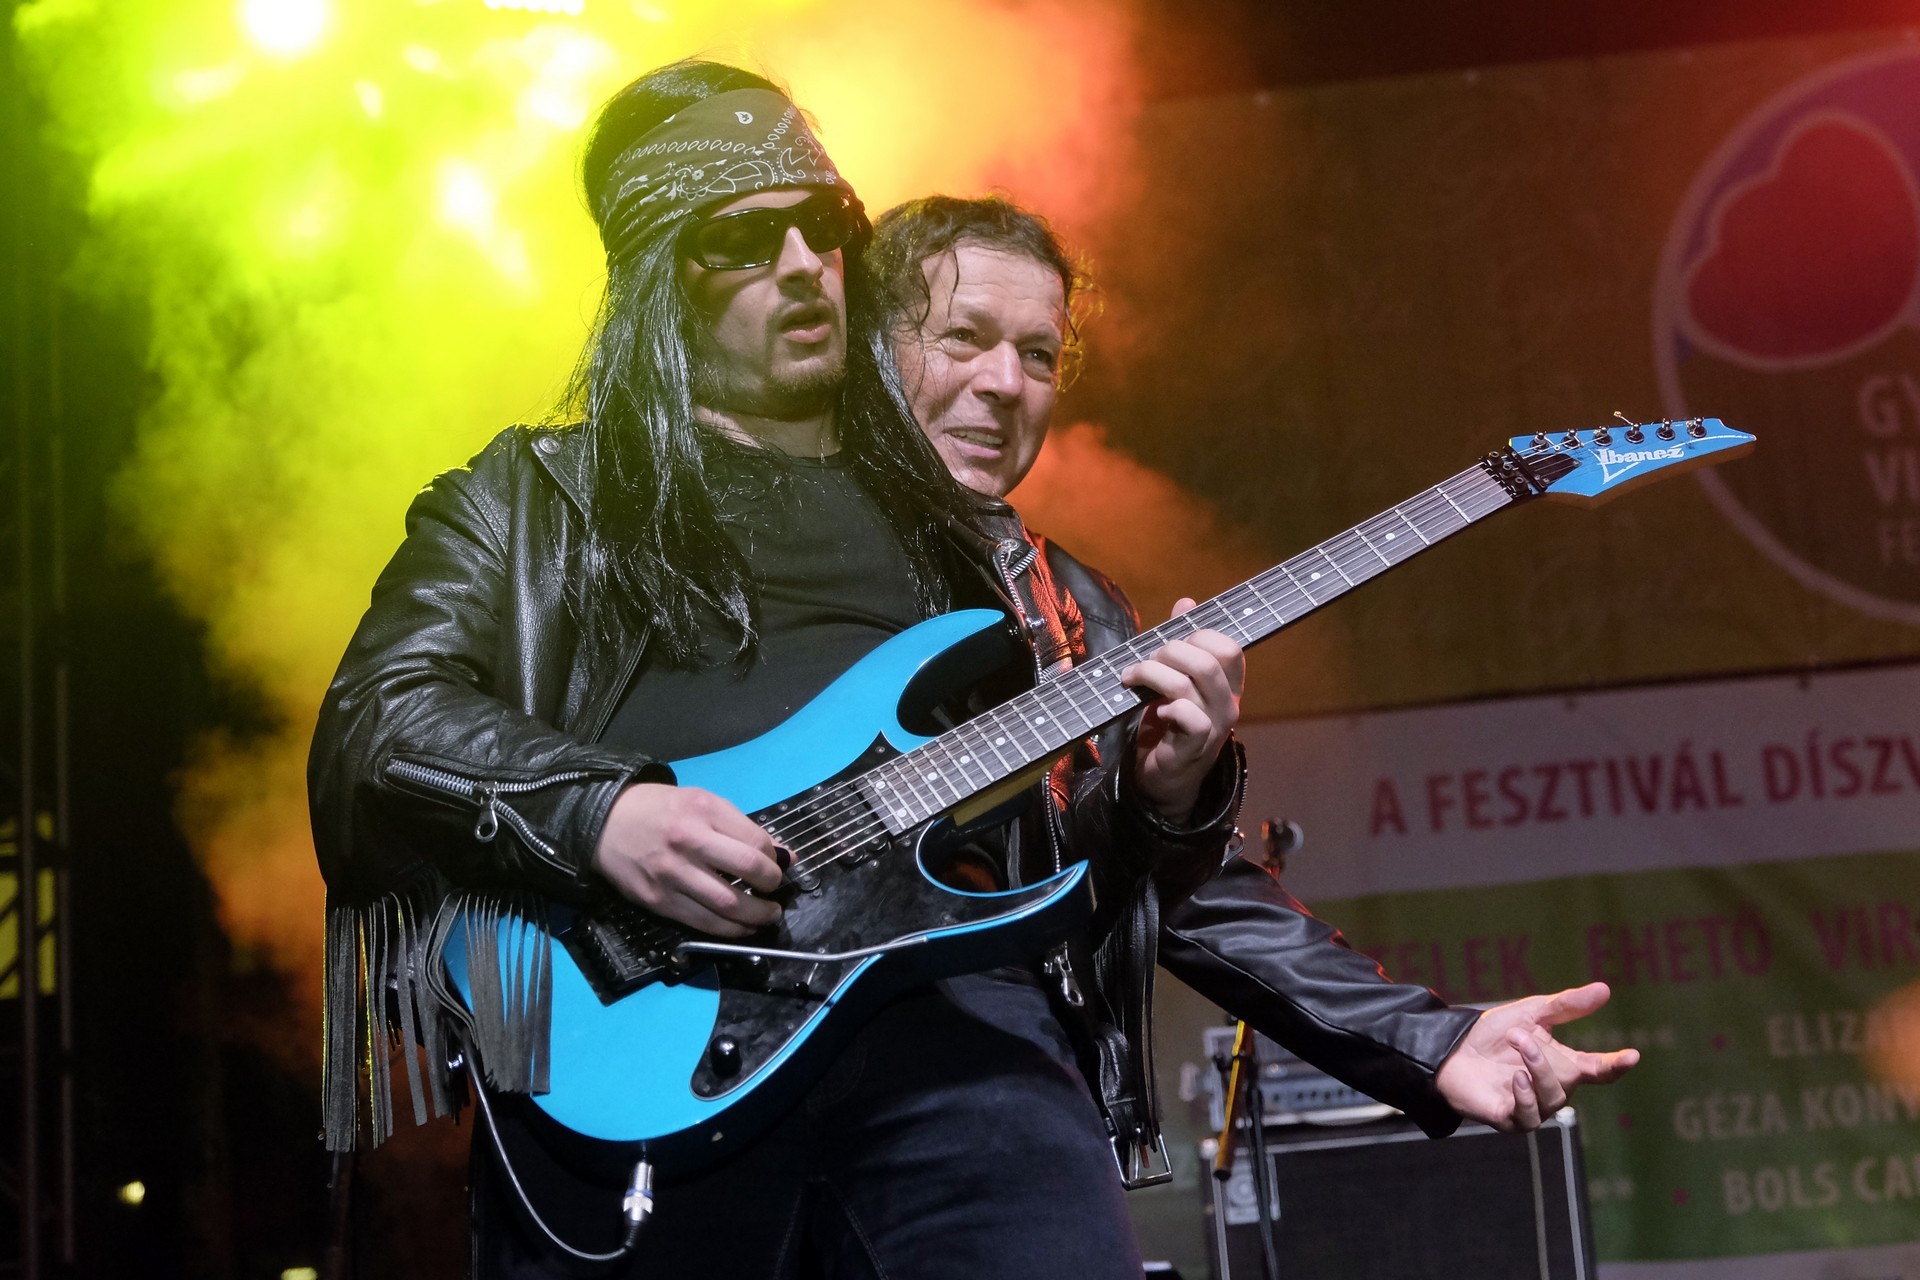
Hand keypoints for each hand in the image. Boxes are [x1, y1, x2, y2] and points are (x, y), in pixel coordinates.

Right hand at [592, 783, 785, 936]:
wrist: (605, 823)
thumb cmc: (660, 810)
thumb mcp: (701, 802)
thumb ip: (741, 827)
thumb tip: (783, 855)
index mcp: (703, 810)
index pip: (755, 841)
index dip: (775, 859)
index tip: (779, 866)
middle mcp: (688, 841)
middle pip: (747, 869)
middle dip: (771, 885)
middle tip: (776, 891)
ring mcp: (672, 874)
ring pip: (728, 904)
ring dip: (757, 915)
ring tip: (768, 915)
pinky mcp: (659, 901)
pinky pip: (703, 923)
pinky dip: (730, 930)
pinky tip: (743, 927)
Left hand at [1121, 598, 1244, 822]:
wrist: (1162, 779)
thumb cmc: (1168, 725)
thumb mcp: (1174, 680)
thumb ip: (1181, 643)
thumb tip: (1187, 602)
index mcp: (1227, 685)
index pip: (1229, 646)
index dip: (1197, 634)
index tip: (1168, 642)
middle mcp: (1228, 704)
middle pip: (1210, 658)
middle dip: (1170, 650)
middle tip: (1145, 661)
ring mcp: (1214, 727)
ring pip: (1191, 682)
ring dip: (1153, 672)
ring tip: (1133, 677)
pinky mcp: (1194, 747)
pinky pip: (1188, 716)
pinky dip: (1166, 706)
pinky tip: (1153, 710)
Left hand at [1435, 982, 1639, 1131]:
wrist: (1451, 1050)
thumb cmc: (1492, 1034)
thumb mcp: (1531, 1013)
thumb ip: (1567, 1005)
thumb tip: (1605, 989)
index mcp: (1564, 1064)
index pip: (1598, 1070)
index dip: (1616, 1065)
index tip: (1632, 1055)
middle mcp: (1553, 1089)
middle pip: (1570, 1081)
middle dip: (1546, 1056)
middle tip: (1519, 1034)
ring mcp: (1533, 1106)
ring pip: (1553, 1098)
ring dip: (1536, 1069)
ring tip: (1516, 1045)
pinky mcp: (1510, 1119)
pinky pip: (1530, 1117)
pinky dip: (1525, 1096)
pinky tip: (1515, 1077)